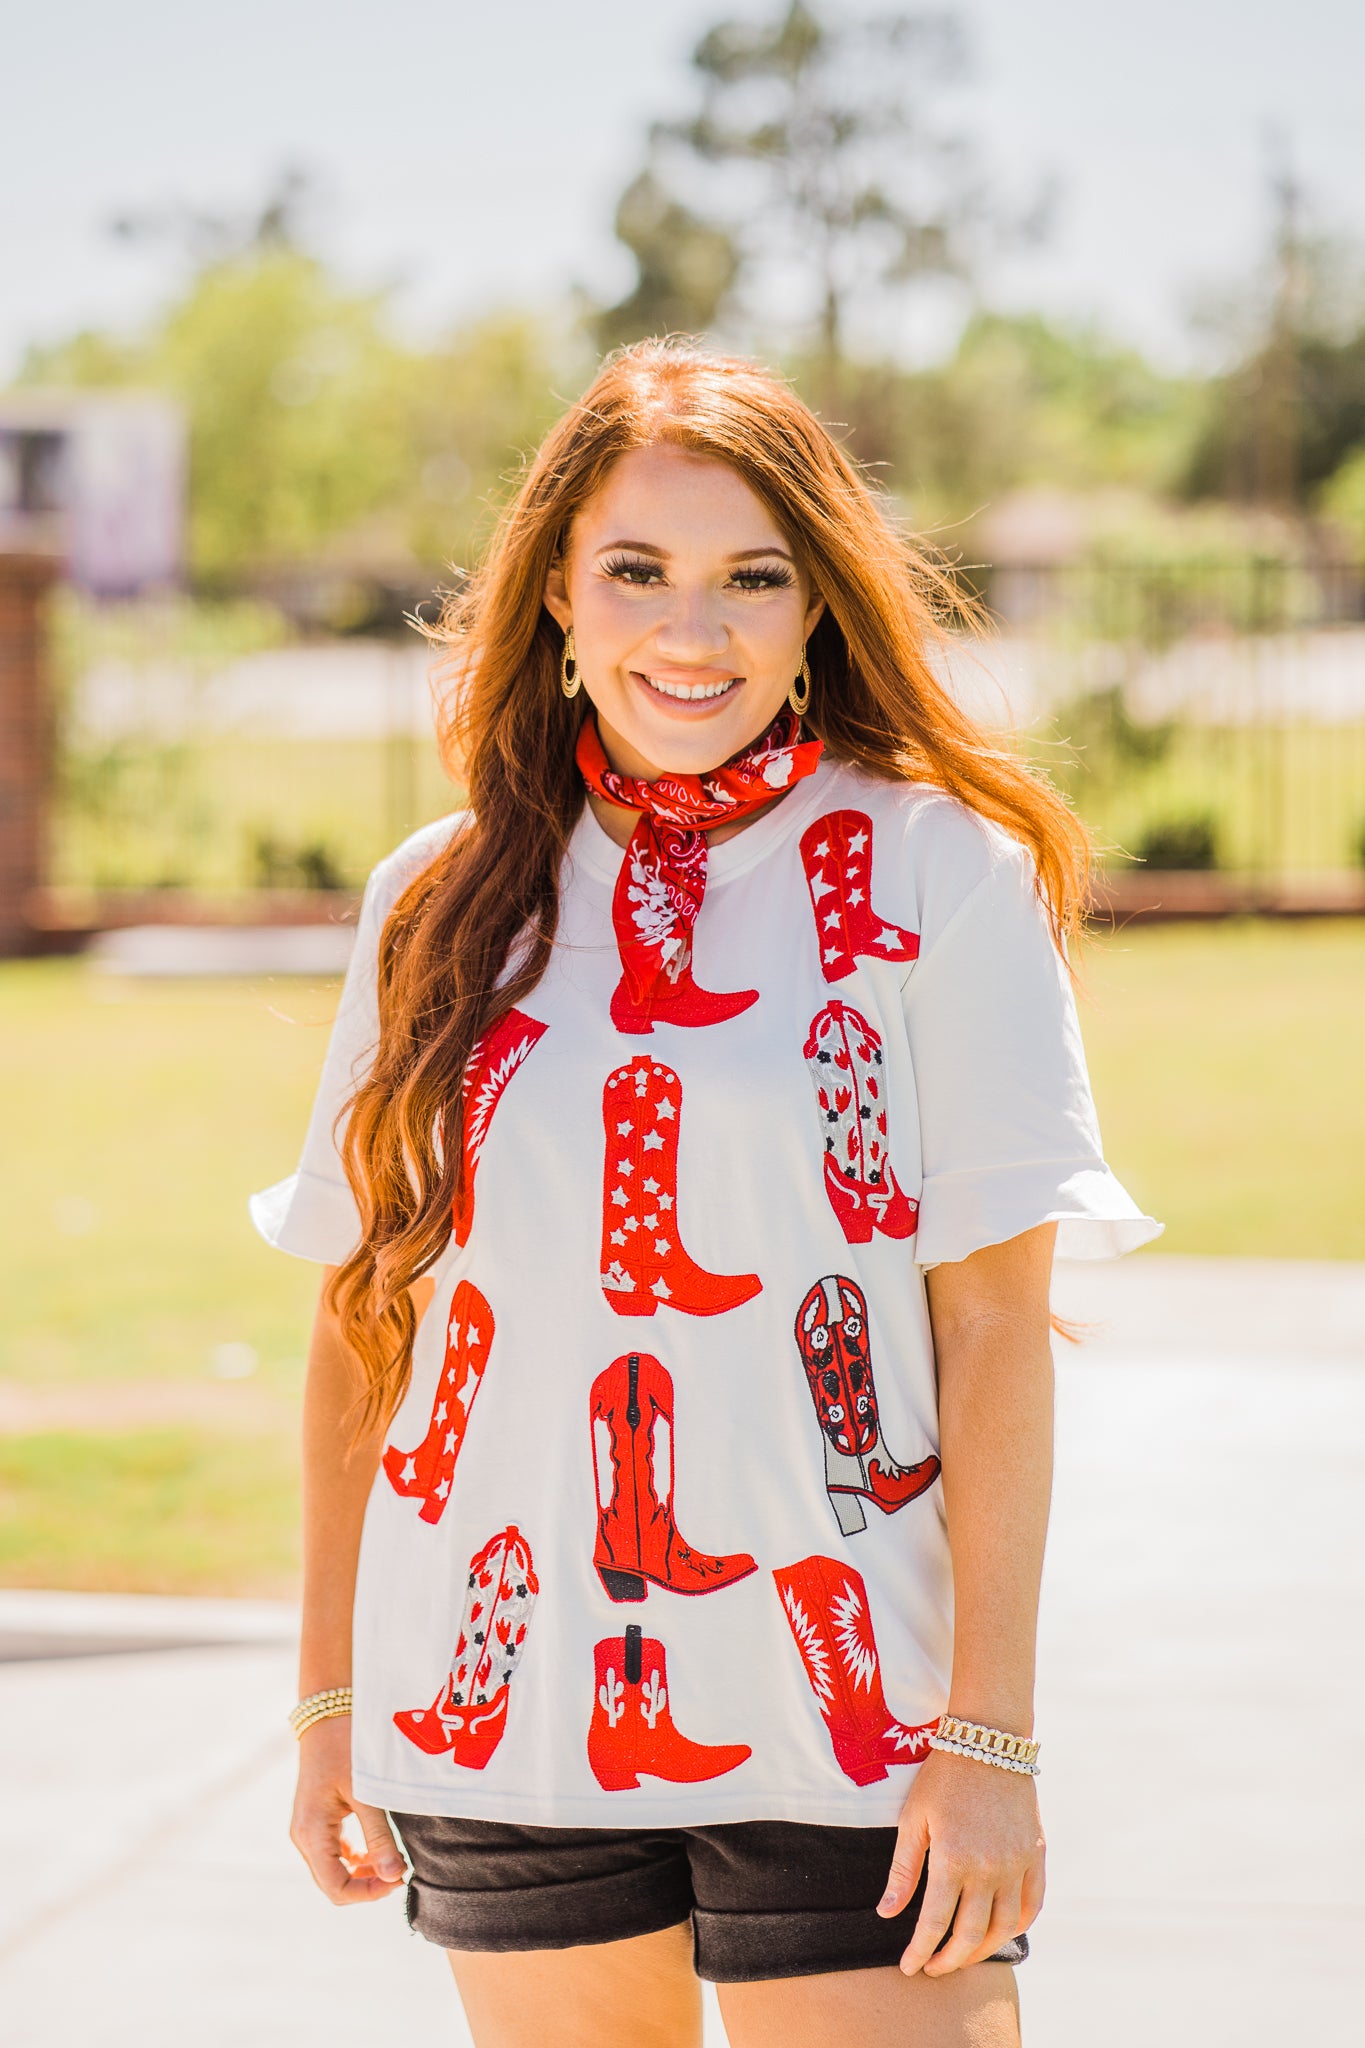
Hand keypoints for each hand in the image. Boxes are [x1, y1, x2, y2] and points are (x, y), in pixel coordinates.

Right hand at [289, 1714, 406, 1903]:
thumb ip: (380, 1837)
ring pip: (331, 1871)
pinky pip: (331, 1854)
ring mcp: (305, 1829)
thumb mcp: (367, 1792)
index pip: (336, 1888)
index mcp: (311, 1833)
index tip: (398, 1878)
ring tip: (391, 1859)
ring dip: (361, 1874)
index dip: (368, 1893)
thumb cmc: (347, 1748)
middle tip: (400, 1870)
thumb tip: (394, 1876)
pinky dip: (354, 1858)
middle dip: (366, 1885)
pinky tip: (376, 1847)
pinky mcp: (313, 1820)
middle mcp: (302, 1836)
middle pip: (332, 1884)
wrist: (327, 1714)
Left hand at [877, 1748, 1044, 1975]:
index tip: (909, 1968)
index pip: (934, 1924)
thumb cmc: (943, 1777)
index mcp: (953, 1859)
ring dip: (982, 1950)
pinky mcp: (1036, 1855)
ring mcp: (1017, 1864)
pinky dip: (1018, 1926)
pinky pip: (1032, 1905)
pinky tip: (1000, 1932)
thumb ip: (903, 1870)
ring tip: (962, 1955)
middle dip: (950, 1960)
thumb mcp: (913, 1818)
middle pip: (971, 1936)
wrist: (989, 1741)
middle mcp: (989, 1869)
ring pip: (1004, 1928)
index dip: (920, 1951)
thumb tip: (886, 1914)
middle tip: (933, 1968)